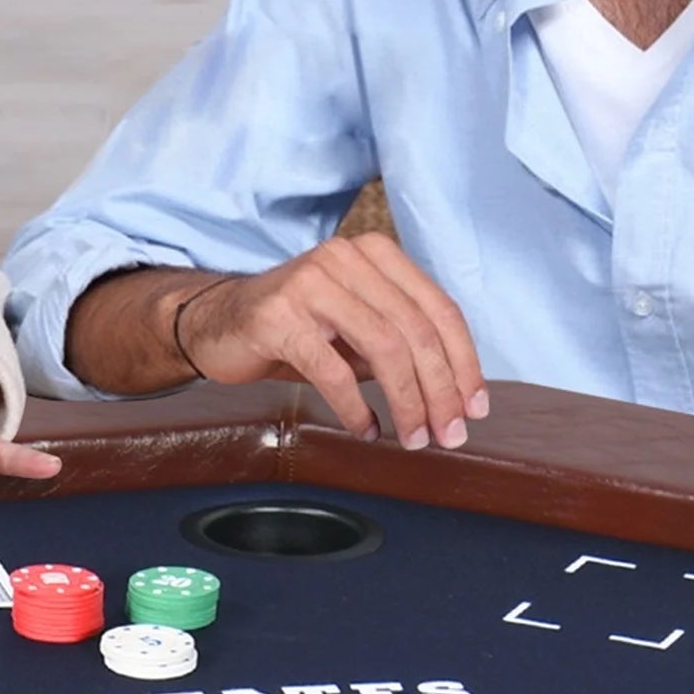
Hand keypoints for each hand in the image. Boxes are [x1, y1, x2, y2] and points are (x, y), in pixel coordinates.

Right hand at [175, 236, 488, 448]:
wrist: (218, 323)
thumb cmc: (297, 330)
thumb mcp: (357, 328)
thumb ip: (402, 344)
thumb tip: (454, 395)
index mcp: (376, 254)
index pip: (439, 308)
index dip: (464, 362)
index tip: (475, 407)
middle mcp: (346, 257)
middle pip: (416, 330)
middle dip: (440, 390)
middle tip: (449, 435)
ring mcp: (311, 283)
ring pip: (384, 347)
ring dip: (406, 402)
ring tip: (412, 439)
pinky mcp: (278, 316)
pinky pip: (332, 369)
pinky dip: (355, 407)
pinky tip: (365, 429)